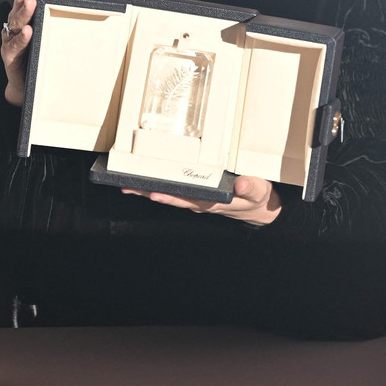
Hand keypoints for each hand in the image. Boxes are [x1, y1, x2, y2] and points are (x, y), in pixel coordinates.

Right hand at [1, 0, 68, 104]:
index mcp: (25, 9)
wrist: (28, 83)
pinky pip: (13, 44)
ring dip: (25, 9)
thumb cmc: (40, 51)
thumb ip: (57, 9)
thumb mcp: (49, 27)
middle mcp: (16, 19)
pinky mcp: (9, 54)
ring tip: (33, 1)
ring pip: (16, 18)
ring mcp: (11, 36)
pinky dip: (21, 38)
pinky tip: (28, 31)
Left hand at [123, 175, 282, 225]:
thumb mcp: (259, 191)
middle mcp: (199, 201)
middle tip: (127, 187)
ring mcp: (195, 197)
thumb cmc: (256, 196)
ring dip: (148, 189)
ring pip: (168, 193)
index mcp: (212, 202)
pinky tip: (145, 180)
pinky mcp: (194, 191)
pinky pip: (173, 188)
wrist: (257, 205)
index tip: (155, 194)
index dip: (171, 197)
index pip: (187, 200)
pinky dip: (158, 184)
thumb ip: (252, 188)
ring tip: (126, 184)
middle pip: (170, 197)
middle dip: (148, 193)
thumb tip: (241, 184)